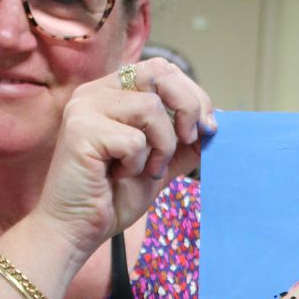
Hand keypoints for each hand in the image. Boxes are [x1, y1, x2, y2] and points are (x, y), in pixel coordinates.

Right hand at [37, 57, 215, 255]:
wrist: (78, 229)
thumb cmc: (114, 196)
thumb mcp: (162, 162)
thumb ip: (185, 141)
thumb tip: (219, 121)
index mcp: (113, 92)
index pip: (162, 70)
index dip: (193, 95)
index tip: (208, 128)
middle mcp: (96, 91)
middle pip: (159, 73)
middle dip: (188, 108)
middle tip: (189, 140)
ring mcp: (85, 107)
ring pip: (151, 108)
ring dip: (162, 146)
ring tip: (144, 169)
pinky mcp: (80, 129)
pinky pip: (134, 139)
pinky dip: (137, 164)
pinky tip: (117, 176)